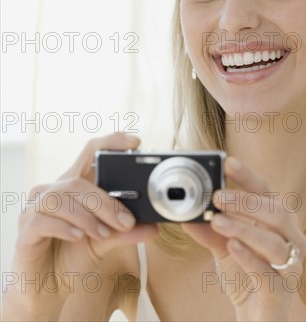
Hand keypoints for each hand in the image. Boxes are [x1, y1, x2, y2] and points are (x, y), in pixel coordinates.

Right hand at [3, 133, 158, 320]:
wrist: (47, 290)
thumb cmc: (72, 258)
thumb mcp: (104, 242)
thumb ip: (125, 232)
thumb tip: (154, 227)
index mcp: (73, 188)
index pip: (90, 154)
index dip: (111, 142)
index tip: (135, 142)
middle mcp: (51, 192)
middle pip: (78, 181)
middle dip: (106, 202)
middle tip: (126, 221)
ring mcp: (34, 210)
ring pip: (60, 197)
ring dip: (87, 216)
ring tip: (103, 234)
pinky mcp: (24, 231)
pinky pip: (42, 220)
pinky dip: (65, 227)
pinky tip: (79, 238)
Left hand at [182, 157, 305, 320]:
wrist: (256, 319)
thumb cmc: (246, 278)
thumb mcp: (225, 249)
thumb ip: (210, 231)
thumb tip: (187, 213)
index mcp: (281, 224)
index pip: (269, 192)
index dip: (250, 177)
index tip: (228, 163)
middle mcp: (293, 240)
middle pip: (278, 212)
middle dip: (247, 202)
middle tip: (218, 197)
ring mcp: (291, 265)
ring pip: (274, 241)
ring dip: (245, 228)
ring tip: (219, 222)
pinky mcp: (283, 290)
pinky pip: (268, 271)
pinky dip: (249, 257)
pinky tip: (232, 247)